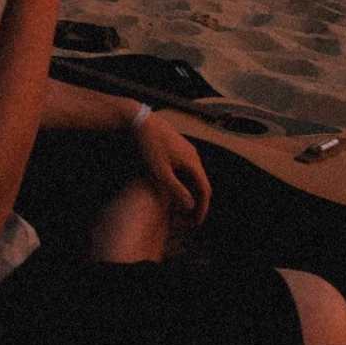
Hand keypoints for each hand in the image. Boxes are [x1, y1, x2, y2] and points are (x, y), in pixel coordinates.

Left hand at [133, 112, 210, 226]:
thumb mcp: (160, 171)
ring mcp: (187, 150)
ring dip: (190, 193)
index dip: (202, 209)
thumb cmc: (149, 145)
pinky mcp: (179, 148)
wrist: (140, 121)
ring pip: (194, 177)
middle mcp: (194, 156)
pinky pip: (187, 170)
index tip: (195, 223)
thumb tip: (191, 206)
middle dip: (196, 204)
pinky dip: (184, 183)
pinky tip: (172, 190)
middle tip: (187, 220)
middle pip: (201, 185)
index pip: (205, 191)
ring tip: (179, 208)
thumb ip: (176, 189)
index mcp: (192, 162)